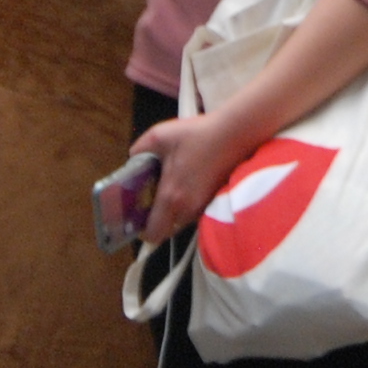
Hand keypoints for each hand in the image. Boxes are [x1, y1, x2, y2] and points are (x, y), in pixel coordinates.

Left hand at [130, 104, 260, 249]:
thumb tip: (132, 160)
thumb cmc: (198, 135)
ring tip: (173, 184)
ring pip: (181, 220)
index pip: (153, 234)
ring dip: (174, 210)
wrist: (235, 134)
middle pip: (166, 229)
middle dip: (158, 218)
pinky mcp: (214, 201)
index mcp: (171, 197)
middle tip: (153, 198)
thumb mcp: (159, 136)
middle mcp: (187, 209)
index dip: (142, 231)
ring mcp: (203, 207)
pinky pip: (194, 211)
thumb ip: (138, 150)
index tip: (138, 218)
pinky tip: (190, 181)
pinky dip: (188, 203)